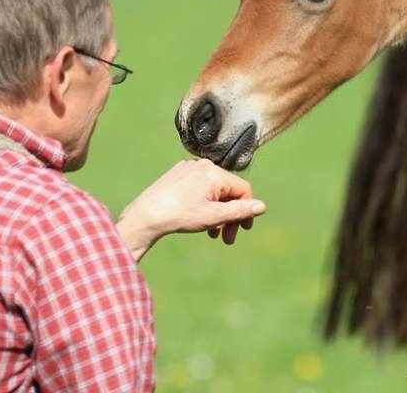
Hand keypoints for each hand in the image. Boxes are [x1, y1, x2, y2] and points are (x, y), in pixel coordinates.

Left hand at [115, 159, 265, 260]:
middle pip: (228, 191)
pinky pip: (200, 188)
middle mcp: (203, 166)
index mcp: (215, 173)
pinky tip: (199, 221)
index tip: (244, 230)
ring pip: (214, 192)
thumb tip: (261, 206)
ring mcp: (189, 169)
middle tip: (228, 239)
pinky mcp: (178, 174)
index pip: (243, 190)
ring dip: (218, 213)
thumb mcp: (214, 216)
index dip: (246, 211)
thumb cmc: (179, 215)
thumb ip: (240, 211)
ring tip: (212, 234)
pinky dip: (204, 204)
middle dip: (231, 216)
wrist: (145, 216)